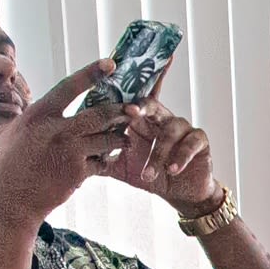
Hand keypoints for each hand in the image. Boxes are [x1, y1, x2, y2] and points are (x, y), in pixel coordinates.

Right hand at [0, 60, 128, 227]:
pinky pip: (103, 162)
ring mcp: (71, 152)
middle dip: (122, 110)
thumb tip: (31, 106)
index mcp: (38, 115)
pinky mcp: (79, 173)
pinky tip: (108, 159)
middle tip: (136, 107)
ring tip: (125, 136)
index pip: (69, 87)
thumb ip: (26, 118)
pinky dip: (107, 160)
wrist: (10, 203)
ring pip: (108, 138)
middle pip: (100, 114)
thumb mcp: (7, 133)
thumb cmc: (4, 167)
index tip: (111, 63)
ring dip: (120, 137)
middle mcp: (57, 130)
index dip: (92, 73)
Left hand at [106, 83, 219, 215]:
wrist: (179, 194)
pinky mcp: (199, 141)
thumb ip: (100, 157)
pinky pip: (190, 143)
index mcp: (142, 121)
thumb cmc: (150, 175)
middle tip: (130, 112)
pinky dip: (180, 157)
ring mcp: (183, 128)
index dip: (128, 86)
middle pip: (152, 104)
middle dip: (141, 107)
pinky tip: (172, 170)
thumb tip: (69, 155)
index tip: (117, 74)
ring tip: (148, 174)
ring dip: (158, 153)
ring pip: (170, 130)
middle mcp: (162, 119)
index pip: (133, 99)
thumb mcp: (120, 167)